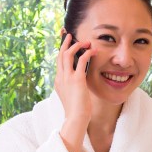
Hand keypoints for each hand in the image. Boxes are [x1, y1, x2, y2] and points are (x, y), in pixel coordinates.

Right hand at [55, 33, 94, 151]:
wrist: (76, 118)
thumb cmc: (77, 110)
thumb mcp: (73, 95)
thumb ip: (74, 85)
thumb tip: (80, 81)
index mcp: (59, 80)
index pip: (59, 61)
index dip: (61, 50)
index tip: (64, 41)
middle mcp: (60, 77)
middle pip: (60, 55)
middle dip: (64, 42)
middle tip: (68, 33)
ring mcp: (67, 78)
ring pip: (68, 55)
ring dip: (76, 46)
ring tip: (85, 41)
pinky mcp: (77, 80)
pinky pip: (81, 61)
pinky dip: (87, 54)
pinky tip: (93, 51)